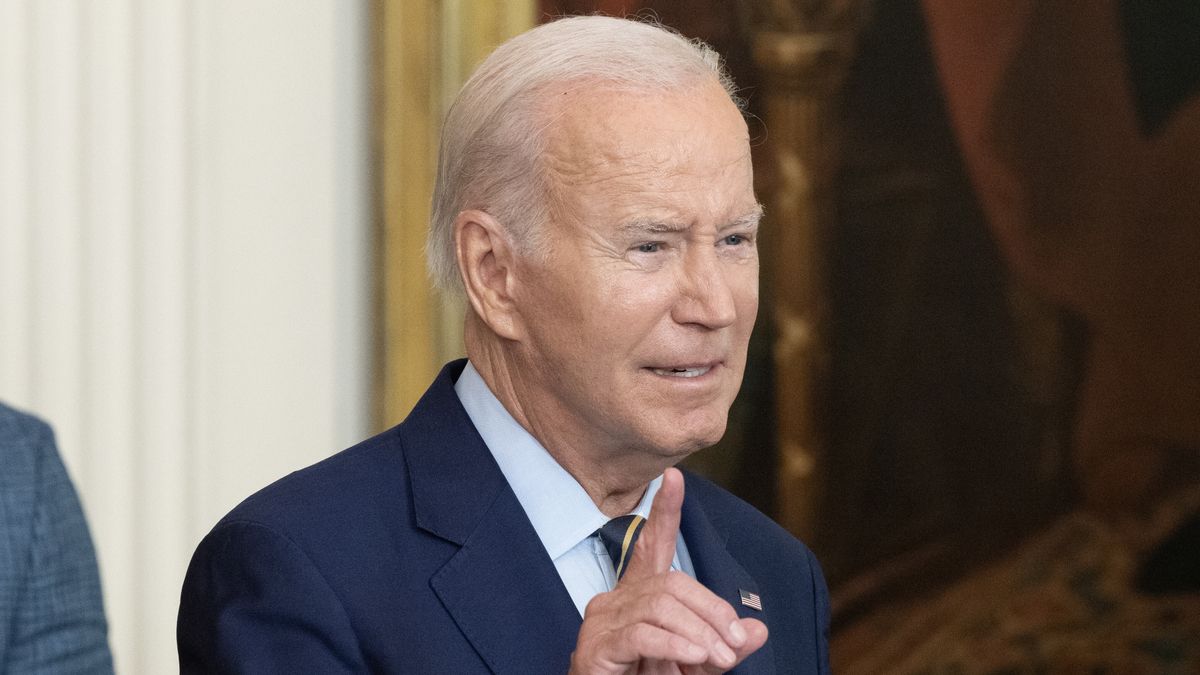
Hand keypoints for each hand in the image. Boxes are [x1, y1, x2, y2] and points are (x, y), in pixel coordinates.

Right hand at [569, 468, 767, 673]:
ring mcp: (601, 620)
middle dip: (711, 610)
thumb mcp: (698, 664)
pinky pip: (642, 635)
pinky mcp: (596, 646)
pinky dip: (674, 645)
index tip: (674, 477)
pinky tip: (691, 657)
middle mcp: (615, 599)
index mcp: (638, 595)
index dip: (665, 512)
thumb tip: (759, 629)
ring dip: (698, 633)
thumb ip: (725, 645)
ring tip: (718, 656)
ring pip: (660, 606)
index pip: (652, 545)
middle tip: (734, 643)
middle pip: (672, 582)